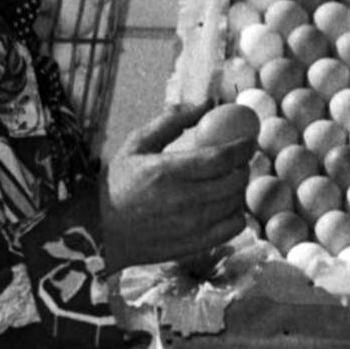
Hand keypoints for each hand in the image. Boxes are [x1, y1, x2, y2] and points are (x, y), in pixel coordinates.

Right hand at [93, 97, 260, 266]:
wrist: (100, 232)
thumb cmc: (117, 184)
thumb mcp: (137, 145)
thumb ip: (172, 122)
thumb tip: (207, 103)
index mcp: (168, 172)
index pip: (222, 157)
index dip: (243, 146)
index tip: (249, 139)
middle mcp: (183, 200)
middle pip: (235, 180)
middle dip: (244, 166)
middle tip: (239, 160)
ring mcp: (191, 226)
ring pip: (237, 203)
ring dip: (239, 188)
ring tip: (228, 180)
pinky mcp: (195, 245)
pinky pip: (233, 227)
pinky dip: (237, 213)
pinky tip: (225, 205)